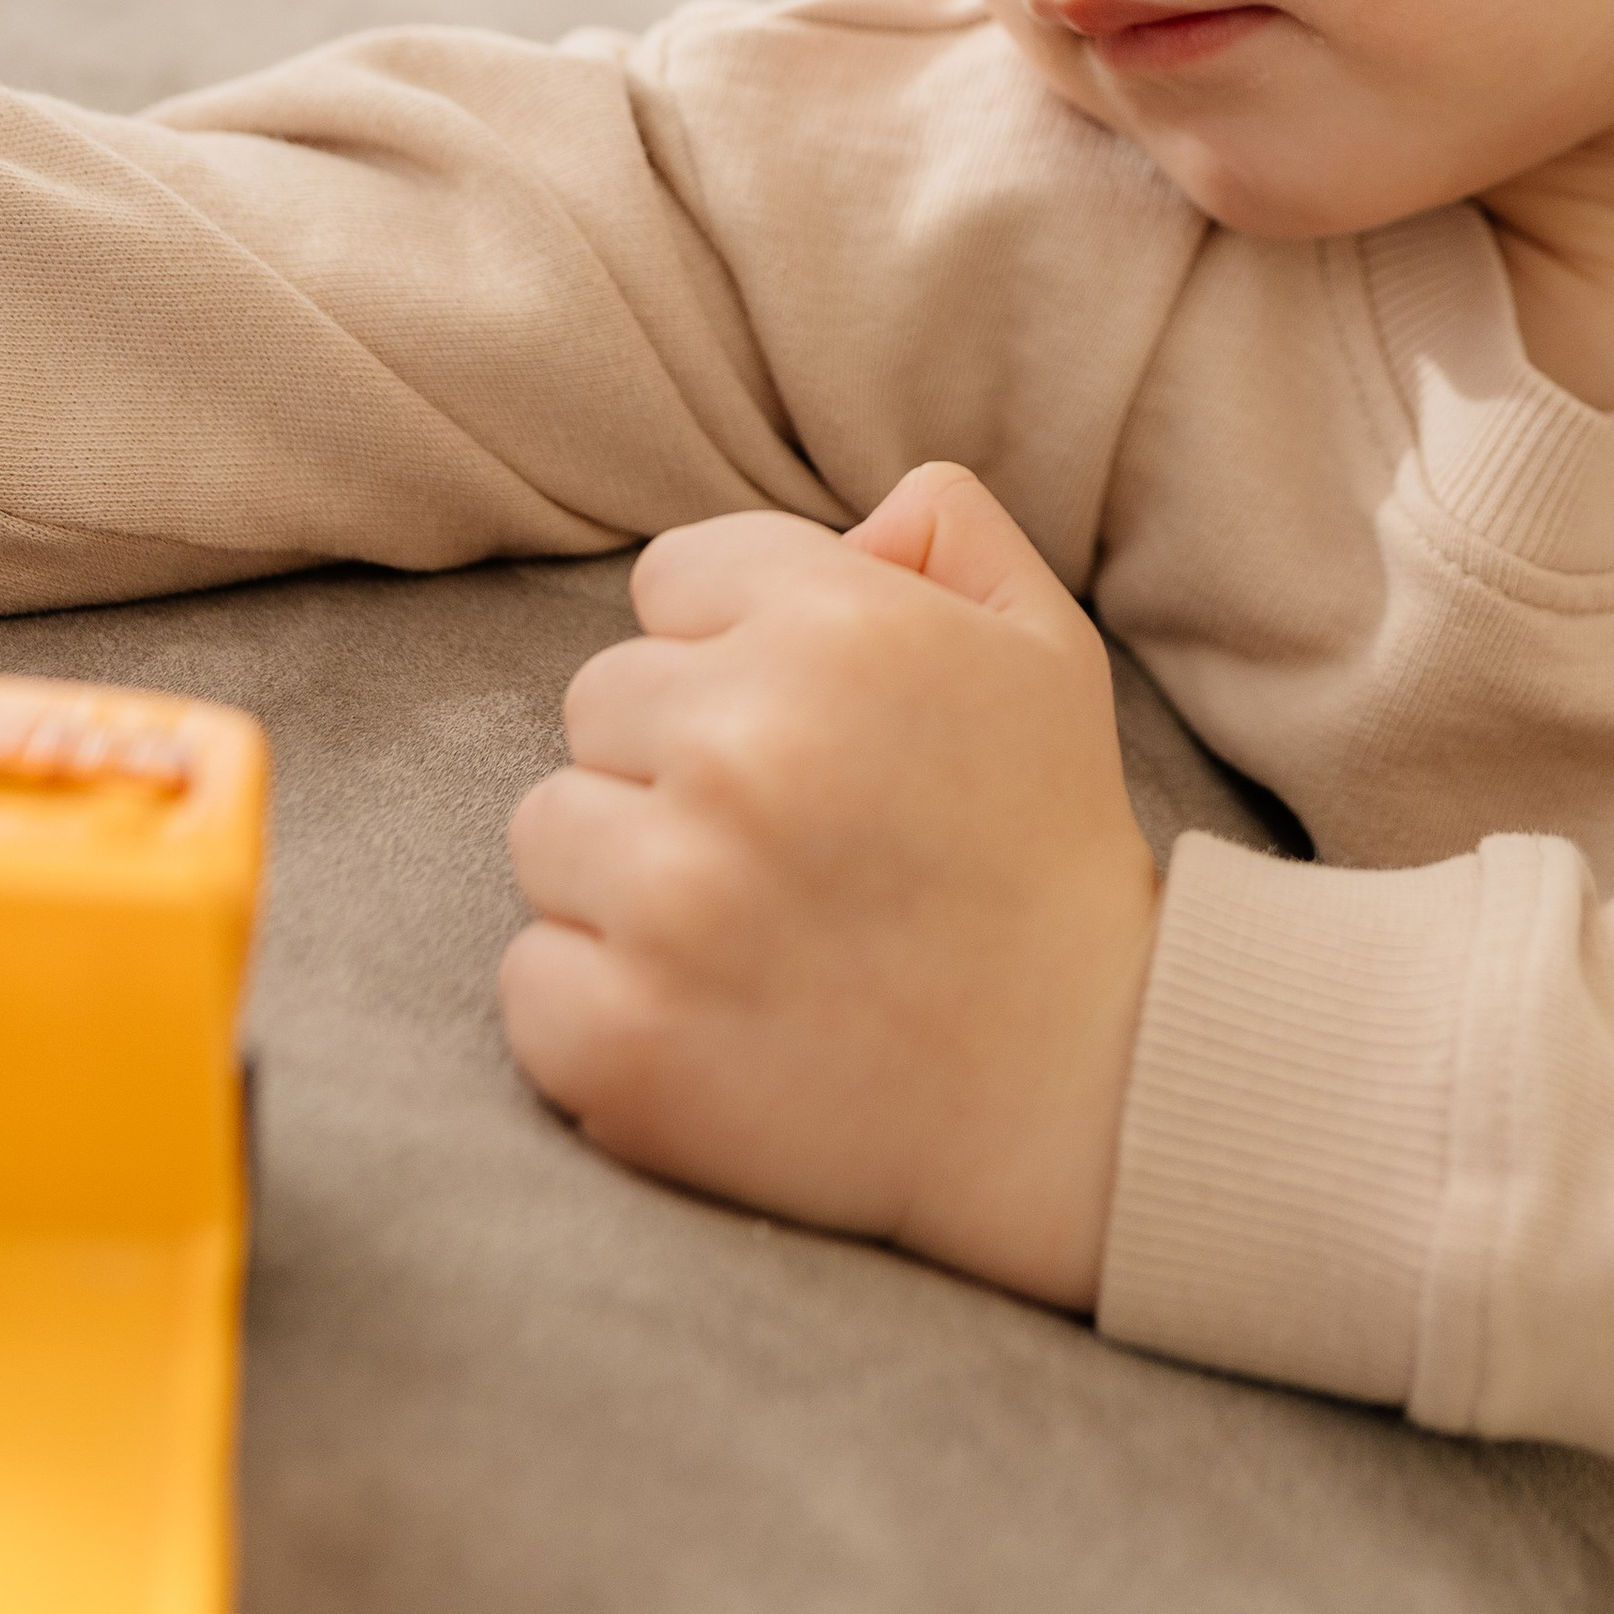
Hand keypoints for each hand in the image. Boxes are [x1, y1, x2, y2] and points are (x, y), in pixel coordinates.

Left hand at [500, 469, 1160, 1310]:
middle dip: (676, 757)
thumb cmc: (1045, 851)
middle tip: (790, 840)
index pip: (671, 577)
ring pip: (549, 828)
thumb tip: (848, 524)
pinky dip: (601, 999)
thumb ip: (945, 527)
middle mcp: (744, 743)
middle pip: (599, 699)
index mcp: (838, 624)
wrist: (1083, 1090)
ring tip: (751, 927)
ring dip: (628, 872)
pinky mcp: (620, 1038)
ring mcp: (674, 898)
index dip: (734, 648)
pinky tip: (713, 1014)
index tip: (808, 727)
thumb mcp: (1042, 645)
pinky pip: (530, 971)